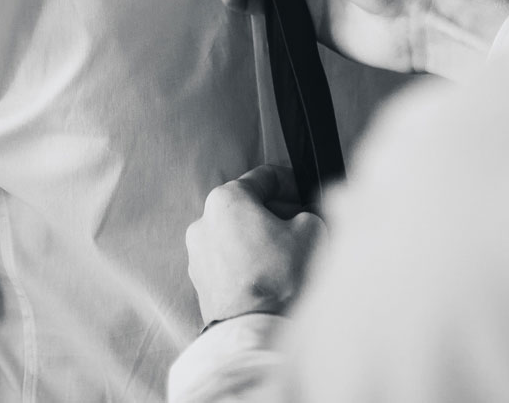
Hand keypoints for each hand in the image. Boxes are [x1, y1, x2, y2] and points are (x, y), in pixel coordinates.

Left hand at [185, 164, 324, 325]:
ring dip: (262, 239)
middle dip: (277, 214)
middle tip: (302, 227)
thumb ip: (307, 212)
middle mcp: (203, 223)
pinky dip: (249, 263)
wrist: (256, 331)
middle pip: (248, 207)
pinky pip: (229, 261)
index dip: (292, 184)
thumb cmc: (279, 278)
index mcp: (226, 200)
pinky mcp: (200, 283)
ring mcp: (197, 255)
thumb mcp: (311, 229)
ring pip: (237, 235)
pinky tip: (272, 277)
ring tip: (288, 257)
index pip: (264, 178)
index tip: (306, 196)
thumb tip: (302, 217)